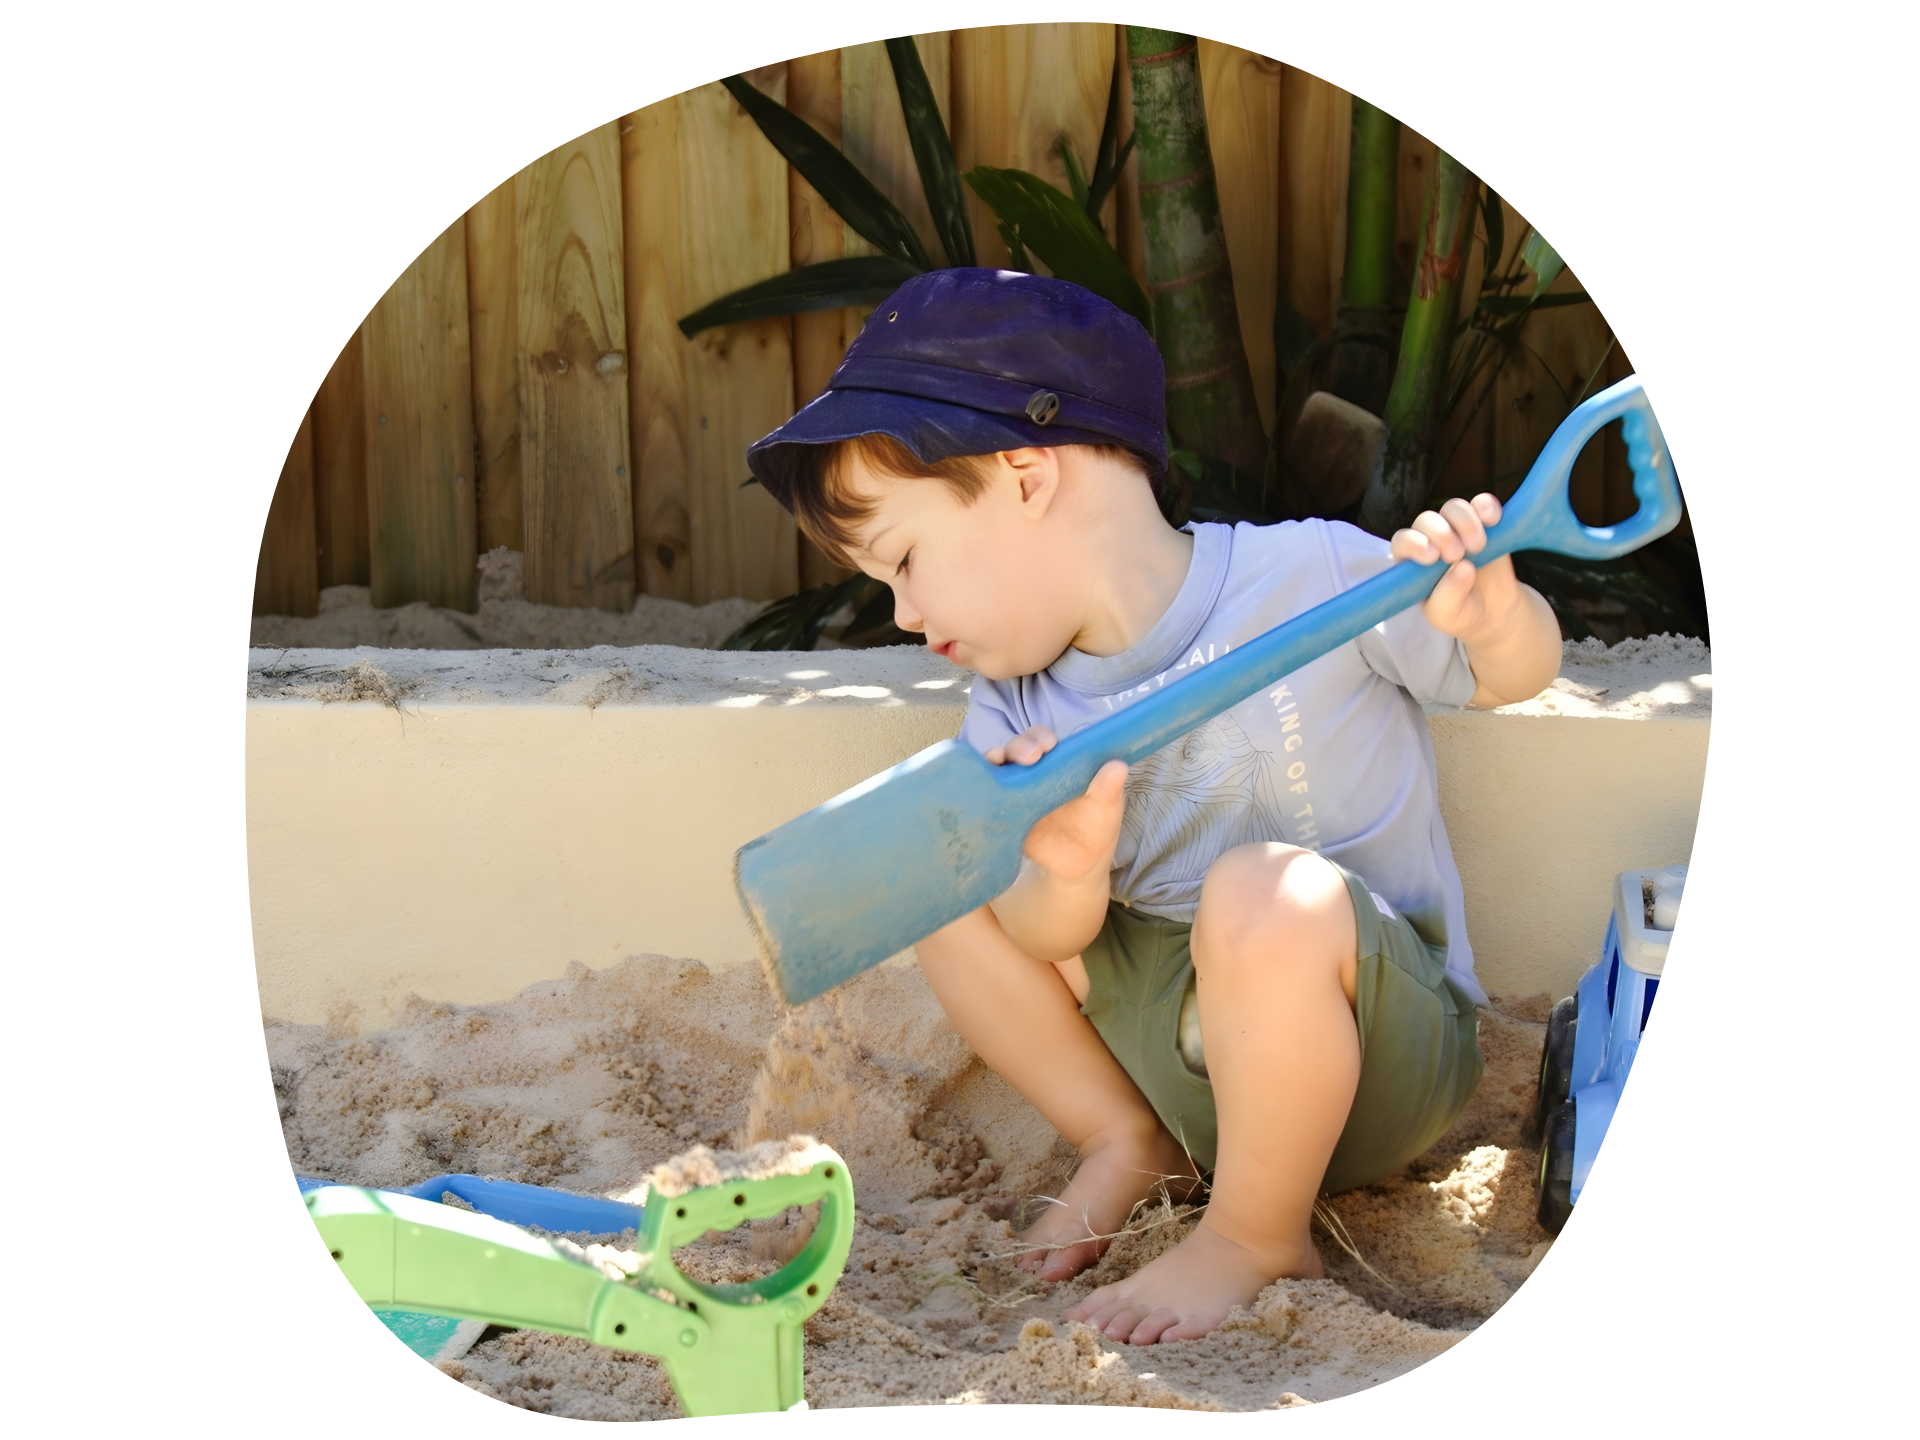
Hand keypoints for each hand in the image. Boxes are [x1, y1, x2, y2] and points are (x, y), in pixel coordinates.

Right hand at [986, 726, 1127, 884]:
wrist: (1074, 867)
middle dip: (1019, 745)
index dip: (1041, 737)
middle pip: (1018, 747)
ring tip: (998, 762)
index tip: (1048, 745)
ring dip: (995, 758)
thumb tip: (1118, 766)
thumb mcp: (1105, 811)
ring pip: (997, 764)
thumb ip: (1109, 790)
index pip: (1045, 740)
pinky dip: (978, 784)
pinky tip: (979, 787)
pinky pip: (985, 793)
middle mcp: (1034, 770)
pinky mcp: (1000, 809)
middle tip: (1030, 757)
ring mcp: (1015, 789)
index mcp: (1061, 763)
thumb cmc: (1093, 830)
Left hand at [1390, 493, 1524, 642]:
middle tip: (1457, 555)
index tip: (1432, 557)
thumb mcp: (1446, 615)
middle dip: (1442, 534)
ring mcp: (1458, 529)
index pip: (1403, 541)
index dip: (1414, 542)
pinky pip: (1483, 503)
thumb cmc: (1460, 613)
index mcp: (1413, 561)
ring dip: (1465, 522)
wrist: (1494, 611)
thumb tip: (1463, 567)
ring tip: (1477, 547)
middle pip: (1428, 519)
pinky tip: (1492, 521)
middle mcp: (1432, 540)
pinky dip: (1487, 507)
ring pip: (1454, 507)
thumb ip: (1447, 596)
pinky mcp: (1485, 523)